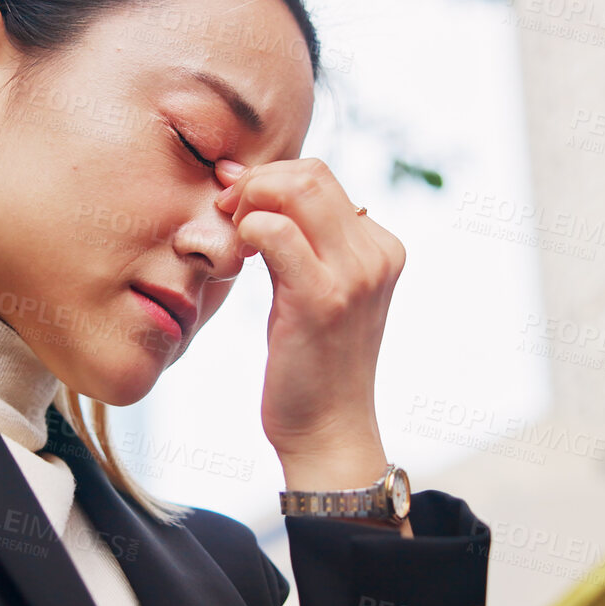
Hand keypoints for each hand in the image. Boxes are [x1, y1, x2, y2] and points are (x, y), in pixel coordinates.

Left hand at [213, 156, 405, 490]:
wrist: (328, 431)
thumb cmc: (312, 363)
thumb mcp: (314, 291)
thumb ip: (295, 241)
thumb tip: (246, 184)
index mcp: (379, 247)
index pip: (320, 178)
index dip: (269, 178)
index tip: (234, 199)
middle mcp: (375, 254)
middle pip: (311, 174)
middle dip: (257, 181)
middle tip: (225, 211)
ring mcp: (354, 275)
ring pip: (299, 190)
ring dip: (250, 199)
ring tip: (231, 232)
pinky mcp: (322, 300)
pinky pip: (277, 234)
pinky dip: (247, 230)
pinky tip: (236, 257)